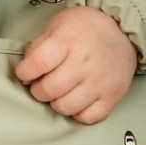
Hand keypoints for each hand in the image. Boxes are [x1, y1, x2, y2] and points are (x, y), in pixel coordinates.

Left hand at [14, 6, 137, 123]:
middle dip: (38, 90)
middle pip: (50, 90)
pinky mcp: (113, 96)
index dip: (24, 72)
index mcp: (67, 42)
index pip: (38, 63)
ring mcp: (100, 82)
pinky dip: (78, 113)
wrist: (121, 30)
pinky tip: (76, 101)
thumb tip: (25, 76)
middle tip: (41, 84)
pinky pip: (88, 117)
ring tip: (59, 93)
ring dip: (56, 103)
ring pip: (66, 107)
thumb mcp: (55, 27)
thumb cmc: (82, 28)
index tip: (25, 73)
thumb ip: (36, 49)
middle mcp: (84, 63)